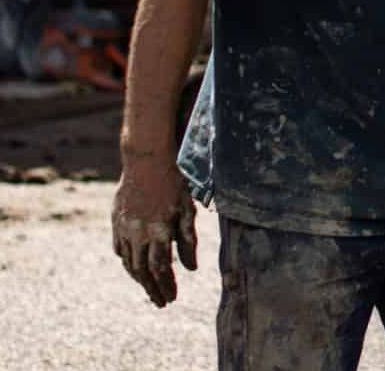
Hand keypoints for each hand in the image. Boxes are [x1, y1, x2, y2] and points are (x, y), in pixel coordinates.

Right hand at [111, 161, 197, 306]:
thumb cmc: (174, 180)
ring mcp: (125, 227)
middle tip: (161, 303)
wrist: (146, 158)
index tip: (172, 299)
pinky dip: (126, 261)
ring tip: (149, 288)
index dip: (167, 286)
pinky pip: (119, 248)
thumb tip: (190, 269)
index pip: (162, 268)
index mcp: (159, 230)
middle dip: (152, 289)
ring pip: (128, 263)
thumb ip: (188, 239)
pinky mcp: (116, 220)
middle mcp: (139, 233)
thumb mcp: (187, 207)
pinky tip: (133, 266)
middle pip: (142, 271)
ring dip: (138, 279)